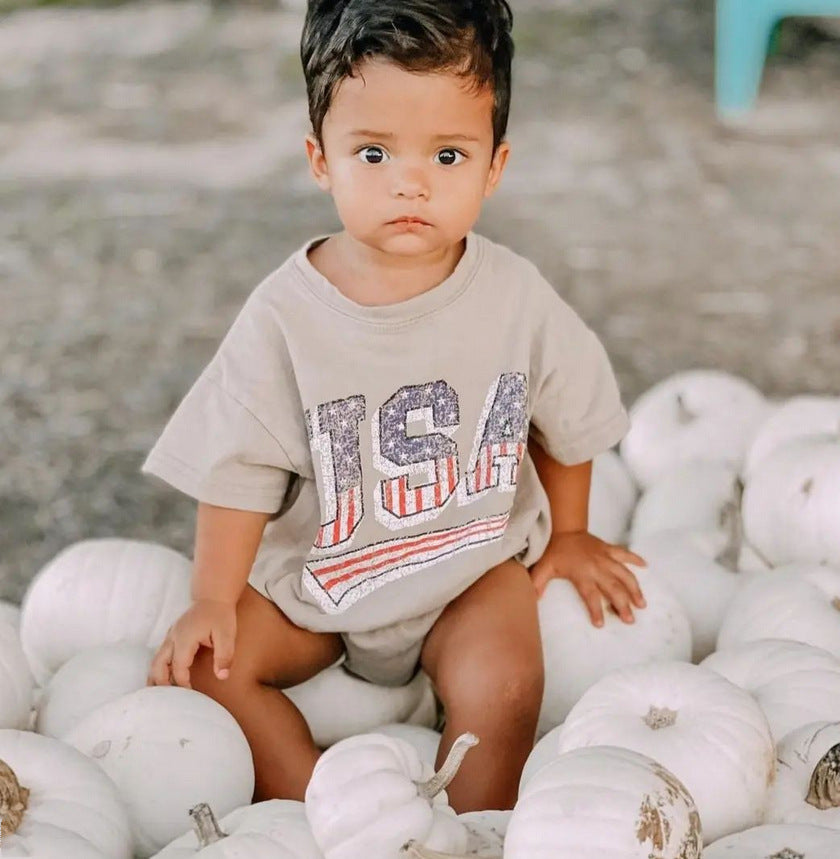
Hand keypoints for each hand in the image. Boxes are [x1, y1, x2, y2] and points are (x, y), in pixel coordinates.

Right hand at [147, 598, 236, 687]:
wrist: (213, 597)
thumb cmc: (221, 615)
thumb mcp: (227, 635)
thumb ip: (225, 656)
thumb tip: (222, 677)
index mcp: (184, 638)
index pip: (178, 667)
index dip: (182, 683)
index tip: (189, 694)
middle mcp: (172, 637)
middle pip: (158, 665)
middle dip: (161, 684)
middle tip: (168, 700)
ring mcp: (170, 636)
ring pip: (156, 660)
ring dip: (157, 677)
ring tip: (161, 695)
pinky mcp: (172, 636)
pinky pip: (160, 655)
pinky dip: (160, 668)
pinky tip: (165, 679)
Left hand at [529, 530, 646, 626]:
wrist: (563, 527)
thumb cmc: (553, 550)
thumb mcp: (543, 567)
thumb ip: (538, 584)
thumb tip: (532, 599)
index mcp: (582, 574)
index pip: (591, 596)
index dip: (596, 610)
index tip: (600, 624)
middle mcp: (597, 567)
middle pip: (613, 588)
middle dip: (622, 605)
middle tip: (630, 620)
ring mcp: (606, 557)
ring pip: (624, 574)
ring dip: (634, 588)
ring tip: (642, 603)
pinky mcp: (609, 548)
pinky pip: (625, 553)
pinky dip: (636, 559)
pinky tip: (646, 566)